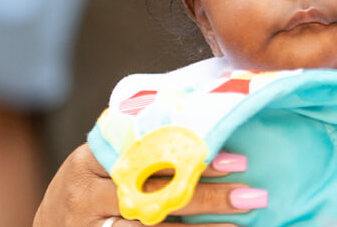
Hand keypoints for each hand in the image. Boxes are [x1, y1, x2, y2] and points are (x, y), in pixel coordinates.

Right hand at [33, 144, 263, 226]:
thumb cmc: (87, 190)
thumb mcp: (99, 163)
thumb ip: (136, 146)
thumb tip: (203, 120)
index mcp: (89, 159)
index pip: (146, 153)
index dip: (191, 157)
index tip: (235, 160)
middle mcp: (86, 194)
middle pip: (153, 193)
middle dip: (207, 195)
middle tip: (251, 194)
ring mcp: (90, 225)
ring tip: (241, 225)